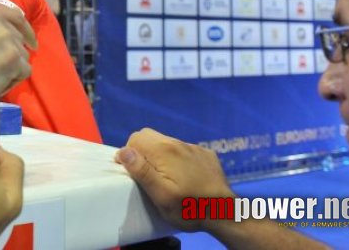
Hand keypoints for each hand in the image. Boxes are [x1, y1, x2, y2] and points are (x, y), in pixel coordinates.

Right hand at [0, 0, 34, 107]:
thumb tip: (11, 29)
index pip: (16, 15)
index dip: (24, 30)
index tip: (28, 41)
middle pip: (19, 37)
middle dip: (12, 52)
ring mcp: (6, 37)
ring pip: (23, 55)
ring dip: (12, 67)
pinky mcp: (12, 57)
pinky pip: (24, 70)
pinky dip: (13, 80)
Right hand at [115, 128, 233, 232]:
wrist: (225, 213)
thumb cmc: (189, 207)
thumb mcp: (161, 195)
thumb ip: (142, 171)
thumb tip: (124, 151)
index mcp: (164, 150)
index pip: (135, 138)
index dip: (129, 154)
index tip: (132, 172)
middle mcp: (178, 143)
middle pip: (150, 136)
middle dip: (143, 151)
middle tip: (147, 174)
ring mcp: (194, 147)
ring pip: (167, 143)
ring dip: (160, 155)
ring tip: (166, 177)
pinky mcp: (206, 154)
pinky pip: (184, 150)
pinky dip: (178, 159)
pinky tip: (184, 176)